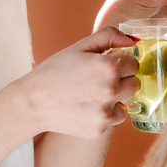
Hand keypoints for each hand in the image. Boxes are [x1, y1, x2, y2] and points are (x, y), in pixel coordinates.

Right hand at [17, 27, 140, 139]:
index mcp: (108, 67)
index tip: (106, 64)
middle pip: (135, 83)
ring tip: (92, 93)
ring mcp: (106, 112)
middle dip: (122, 79)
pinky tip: (87, 107)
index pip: (133, 62)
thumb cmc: (54, 71)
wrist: (32, 102)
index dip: (120, 61)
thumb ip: (108, 37)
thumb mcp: (79, 47)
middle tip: (100, 79)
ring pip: (127, 102)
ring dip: (116, 97)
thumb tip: (132, 40)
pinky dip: (106, 113)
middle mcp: (110, 91)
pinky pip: (115, 118)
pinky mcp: (100, 129)